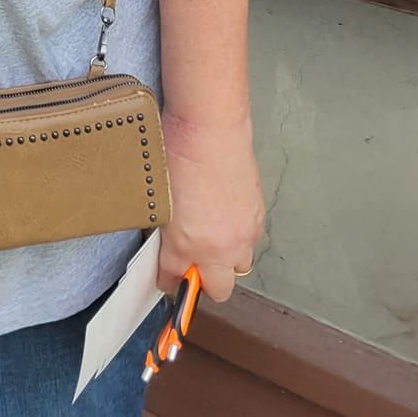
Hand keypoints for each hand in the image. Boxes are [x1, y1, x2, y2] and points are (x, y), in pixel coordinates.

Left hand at [158, 112, 265, 304]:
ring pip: (239, 265)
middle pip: (219, 289)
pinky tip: (226, 213)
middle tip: (193, 263)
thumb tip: (168, 244)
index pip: (175, 279)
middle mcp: (219, 246)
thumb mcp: (159, 198)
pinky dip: (240, 234)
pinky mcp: (258, 216)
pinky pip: (251, 239)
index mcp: (187, 243)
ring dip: (226, 258)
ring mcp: (243, 232)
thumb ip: (166, 231)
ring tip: (212, 234)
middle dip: (206, 281)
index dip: (169, 281)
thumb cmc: (178, 151)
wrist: (209, 127)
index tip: (166, 280)